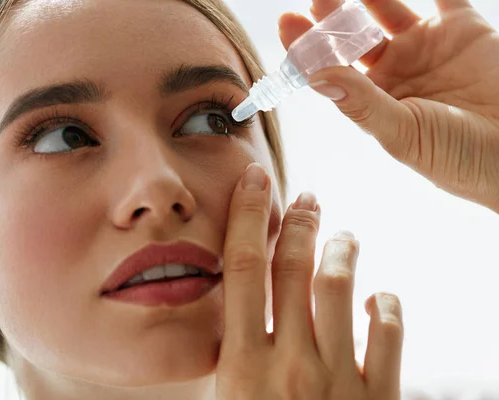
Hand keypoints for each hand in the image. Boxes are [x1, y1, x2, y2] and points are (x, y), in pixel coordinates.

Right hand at [216, 163, 403, 398]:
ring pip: (339, 287)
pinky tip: (375, 297)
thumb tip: (240, 308)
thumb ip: (235, 355)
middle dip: (300, 223)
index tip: (254, 180)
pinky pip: (388, 333)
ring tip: (344, 237)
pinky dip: (384, 304)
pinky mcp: (377, 399)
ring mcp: (337, 382)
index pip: (243, 270)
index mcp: (244, 366)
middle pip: (293, 268)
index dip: (247, 215)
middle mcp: (290, 366)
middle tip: (307, 201)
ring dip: (341, 250)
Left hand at [278, 0, 498, 212]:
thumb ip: (362, 105)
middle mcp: (393, 71)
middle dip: (330, 16)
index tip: (287, 23)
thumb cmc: (458, 157)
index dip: (309, 48)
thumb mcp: (403, 133)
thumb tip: (316, 77)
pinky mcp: (460, 28)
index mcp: (373, 100)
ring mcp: (425, 47)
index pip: (332, 69)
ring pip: (385, 9)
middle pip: (352, 37)